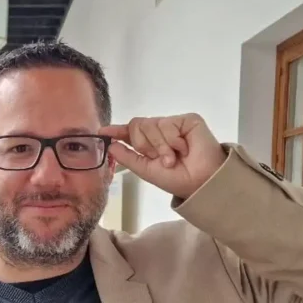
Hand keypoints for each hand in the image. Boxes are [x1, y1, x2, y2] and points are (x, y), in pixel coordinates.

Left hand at [99, 113, 226, 198]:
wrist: (200, 182)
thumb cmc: (176, 179)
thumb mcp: (146, 170)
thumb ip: (128, 157)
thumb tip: (111, 145)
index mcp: (148, 143)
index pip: (129, 133)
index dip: (116, 131)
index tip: (102, 132)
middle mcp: (159, 131)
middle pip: (136, 125)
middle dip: (143, 145)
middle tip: (158, 159)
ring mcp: (172, 124)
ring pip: (151, 124)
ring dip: (160, 146)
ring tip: (173, 158)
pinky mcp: (187, 120)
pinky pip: (168, 124)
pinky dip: (172, 141)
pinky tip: (184, 149)